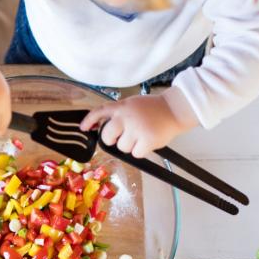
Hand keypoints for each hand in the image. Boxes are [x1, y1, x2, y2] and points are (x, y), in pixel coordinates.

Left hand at [80, 91, 197, 156]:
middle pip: (107, 137)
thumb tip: (97, 127)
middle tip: (123, 136)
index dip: (89, 120)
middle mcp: (126, 117)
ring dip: (129, 145)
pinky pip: (135, 154)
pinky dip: (140, 151)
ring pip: (122, 148)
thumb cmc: (153, 109)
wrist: (175, 110)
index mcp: (122, 107)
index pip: (99, 112)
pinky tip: (147, 142)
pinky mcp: (147, 141)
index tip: (83, 128)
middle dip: (112, 140)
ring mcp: (137, 129)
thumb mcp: (132, 104)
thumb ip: (117, 114)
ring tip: (141, 135)